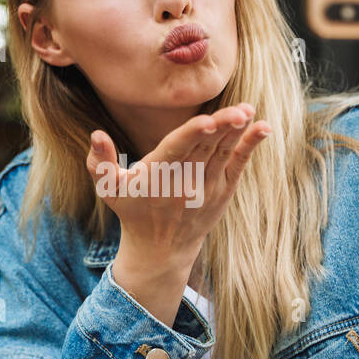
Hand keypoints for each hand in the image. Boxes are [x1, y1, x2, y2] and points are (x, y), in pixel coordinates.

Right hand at [86, 103, 269, 324]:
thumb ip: (100, 161)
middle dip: (223, 129)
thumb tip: (96, 134)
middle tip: (240, 110)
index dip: (193, 135)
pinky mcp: (223, 190)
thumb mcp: (109, 189)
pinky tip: (263, 128)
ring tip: (249, 110)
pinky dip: (250, 146)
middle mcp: (185, 182)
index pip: (177, 150)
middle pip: (205, 148)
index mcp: (158, 175)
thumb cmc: (133, 210)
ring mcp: (207, 187)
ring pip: (223, 153)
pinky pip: (238, 164)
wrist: (161, 249)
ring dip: (238, 132)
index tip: (208, 122)